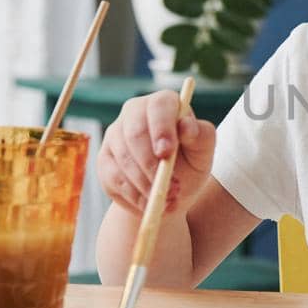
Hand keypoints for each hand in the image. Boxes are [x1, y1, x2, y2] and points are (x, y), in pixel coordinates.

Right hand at [97, 90, 215, 216]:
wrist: (168, 193)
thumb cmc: (190, 165)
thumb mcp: (203, 153)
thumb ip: (202, 136)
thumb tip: (186, 125)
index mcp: (163, 105)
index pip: (159, 106)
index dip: (162, 128)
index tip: (166, 154)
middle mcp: (135, 112)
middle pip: (135, 132)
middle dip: (152, 165)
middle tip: (170, 189)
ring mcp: (115, 134)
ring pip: (124, 158)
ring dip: (146, 184)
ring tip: (166, 200)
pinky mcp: (104, 158)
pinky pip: (114, 177)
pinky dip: (134, 194)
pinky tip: (149, 203)